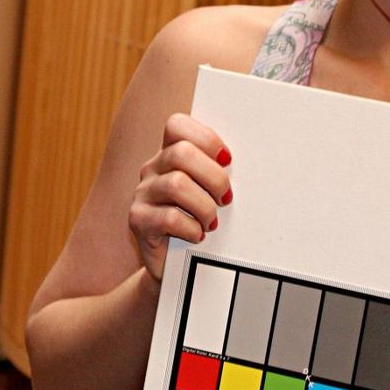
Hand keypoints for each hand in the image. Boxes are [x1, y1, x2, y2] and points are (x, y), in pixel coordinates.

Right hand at [128, 113, 231, 280]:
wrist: (174, 265)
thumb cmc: (198, 222)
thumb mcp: (209, 192)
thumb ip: (217, 172)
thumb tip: (252, 164)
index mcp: (170, 154)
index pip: (177, 124)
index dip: (206, 138)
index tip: (227, 160)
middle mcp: (152, 169)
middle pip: (181, 153)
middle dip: (213, 177)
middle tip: (225, 199)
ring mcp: (142, 193)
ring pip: (176, 184)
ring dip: (204, 206)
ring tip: (211, 222)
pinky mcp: (137, 219)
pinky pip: (168, 217)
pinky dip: (191, 228)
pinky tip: (197, 236)